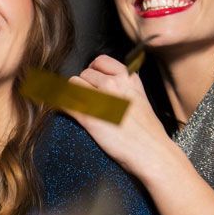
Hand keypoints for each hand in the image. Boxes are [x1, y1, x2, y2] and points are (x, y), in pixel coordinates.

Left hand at [64, 56, 172, 176]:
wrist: (152, 152)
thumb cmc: (149, 132)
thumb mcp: (141, 99)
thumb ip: (125, 88)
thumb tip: (108, 88)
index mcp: (128, 78)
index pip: (100, 61)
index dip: (94, 71)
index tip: (94, 82)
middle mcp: (113, 84)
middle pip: (85, 74)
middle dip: (85, 85)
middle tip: (90, 102)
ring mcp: (100, 100)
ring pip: (73, 84)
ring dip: (73, 94)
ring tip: (80, 108)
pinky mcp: (89, 117)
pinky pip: (65, 102)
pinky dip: (61, 105)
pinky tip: (63, 110)